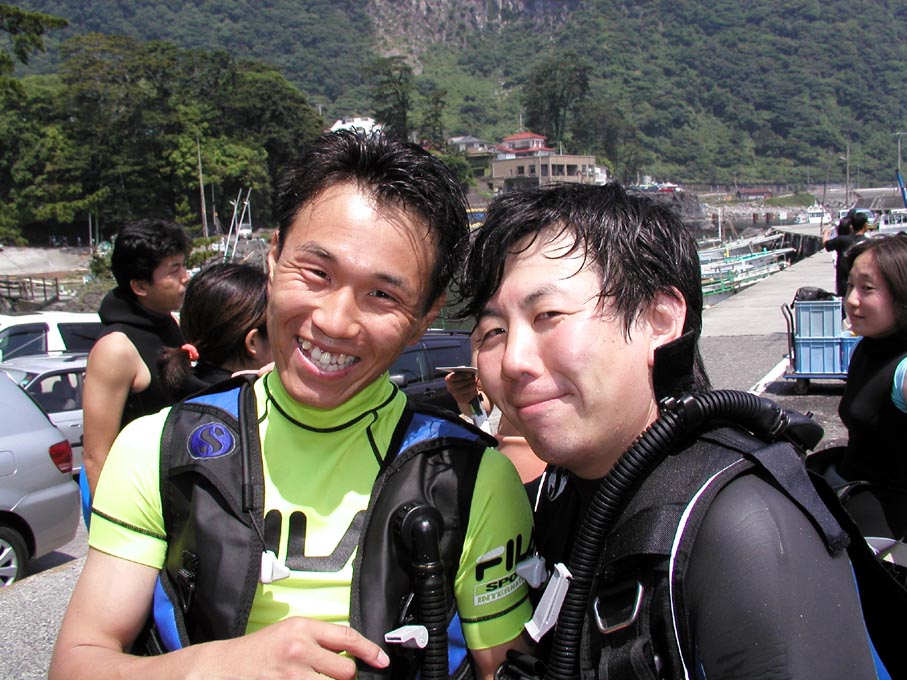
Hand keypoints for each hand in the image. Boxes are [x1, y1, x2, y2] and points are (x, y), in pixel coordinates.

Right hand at [196, 617, 389, 678]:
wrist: (226, 667)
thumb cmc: (259, 650)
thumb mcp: (289, 632)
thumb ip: (318, 637)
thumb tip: (349, 649)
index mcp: (302, 628)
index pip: (346, 637)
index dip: (369, 650)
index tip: (381, 659)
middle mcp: (299, 649)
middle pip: (345, 669)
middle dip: (344, 674)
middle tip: (330, 673)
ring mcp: (292, 674)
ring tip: (316, 678)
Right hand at [445, 371, 479, 404]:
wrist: (462, 393)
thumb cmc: (462, 380)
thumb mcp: (460, 374)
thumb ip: (461, 370)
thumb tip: (464, 368)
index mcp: (448, 379)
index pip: (454, 377)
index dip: (463, 375)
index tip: (470, 374)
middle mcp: (450, 388)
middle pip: (462, 383)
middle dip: (470, 380)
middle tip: (475, 378)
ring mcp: (455, 395)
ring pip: (467, 388)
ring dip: (473, 385)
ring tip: (476, 383)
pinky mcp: (462, 400)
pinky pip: (470, 394)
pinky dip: (475, 391)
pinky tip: (476, 389)